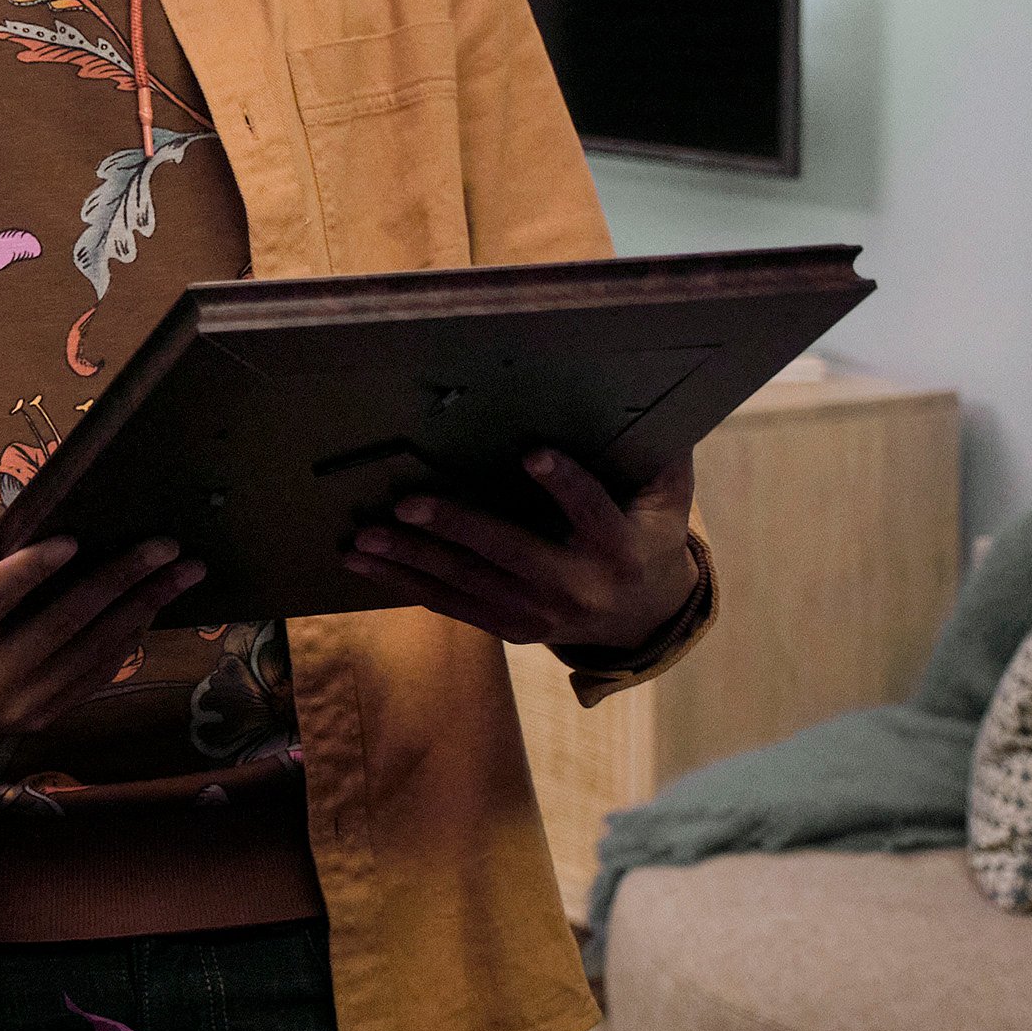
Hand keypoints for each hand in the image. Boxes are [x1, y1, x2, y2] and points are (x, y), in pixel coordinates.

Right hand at [0, 535, 203, 753]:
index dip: (33, 569)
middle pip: (61, 626)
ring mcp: (15, 710)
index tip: (74, 537)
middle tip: (164, 546)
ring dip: (139, 610)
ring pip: (88, 654)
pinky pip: (88, 679)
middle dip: (118, 581)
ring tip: (180, 574)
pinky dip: (123, 644)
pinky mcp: (34, 720)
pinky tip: (150, 610)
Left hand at [343, 451, 699, 651]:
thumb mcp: (667, 503)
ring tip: (364, 538)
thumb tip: (652, 401)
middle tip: (406, 503)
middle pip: (511, 553)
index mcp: (619, 548)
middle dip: (456, 528)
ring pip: (468, 584)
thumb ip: (660, 459)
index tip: (532, 453)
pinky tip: (366, 564)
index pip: (592, 511)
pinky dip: (406, 584)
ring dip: (411, 559)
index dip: (565, 483)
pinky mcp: (511, 629)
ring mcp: (539, 614)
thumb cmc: (648, 538)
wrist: (644, 618)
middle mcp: (577, 586)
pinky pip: (452, 605)